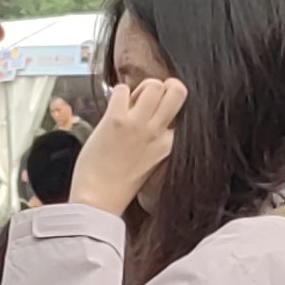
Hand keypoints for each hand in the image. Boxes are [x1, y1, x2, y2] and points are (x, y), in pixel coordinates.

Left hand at [72, 79, 185, 218]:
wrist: (98, 200)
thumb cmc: (120, 185)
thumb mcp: (151, 163)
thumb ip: (157, 141)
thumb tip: (150, 115)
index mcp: (169, 146)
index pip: (185, 112)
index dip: (171, 106)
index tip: (159, 112)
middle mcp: (157, 133)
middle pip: (178, 90)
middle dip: (165, 86)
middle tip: (150, 98)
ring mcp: (137, 125)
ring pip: (154, 85)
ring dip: (141, 87)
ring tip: (131, 103)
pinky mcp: (115, 121)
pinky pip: (122, 89)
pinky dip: (118, 94)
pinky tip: (114, 109)